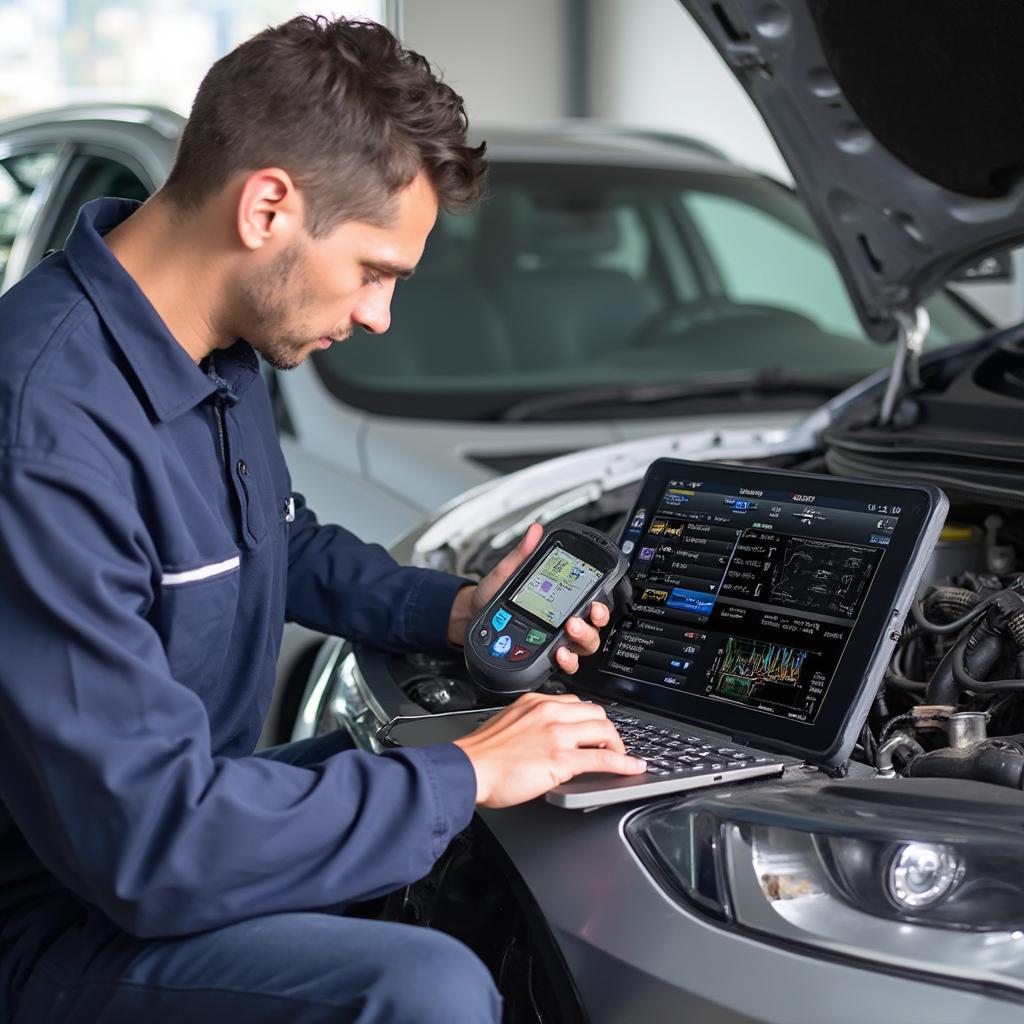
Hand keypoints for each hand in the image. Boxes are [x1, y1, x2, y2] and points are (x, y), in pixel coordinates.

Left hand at [446, 523, 608, 672]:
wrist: (472, 617)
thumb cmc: (492, 596)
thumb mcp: (507, 573)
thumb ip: (522, 554)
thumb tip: (534, 531)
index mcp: (562, 599)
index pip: (591, 601)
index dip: (601, 603)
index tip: (595, 600)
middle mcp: (564, 621)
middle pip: (594, 626)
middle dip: (593, 622)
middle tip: (578, 618)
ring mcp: (557, 641)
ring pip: (584, 646)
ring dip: (582, 639)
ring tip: (570, 632)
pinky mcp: (546, 657)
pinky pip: (565, 664)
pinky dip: (567, 662)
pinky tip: (560, 655)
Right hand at [454, 692, 646, 806]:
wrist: (467, 768)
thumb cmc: (480, 754)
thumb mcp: (507, 724)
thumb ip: (529, 723)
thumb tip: (544, 736)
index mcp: (535, 702)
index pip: (575, 702)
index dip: (590, 719)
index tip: (595, 730)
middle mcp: (549, 712)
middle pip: (596, 712)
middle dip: (608, 730)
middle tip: (611, 746)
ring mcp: (557, 735)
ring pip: (604, 731)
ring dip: (618, 746)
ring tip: (622, 758)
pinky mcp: (562, 760)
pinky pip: (603, 759)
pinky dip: (623, 763)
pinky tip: (632, 767)